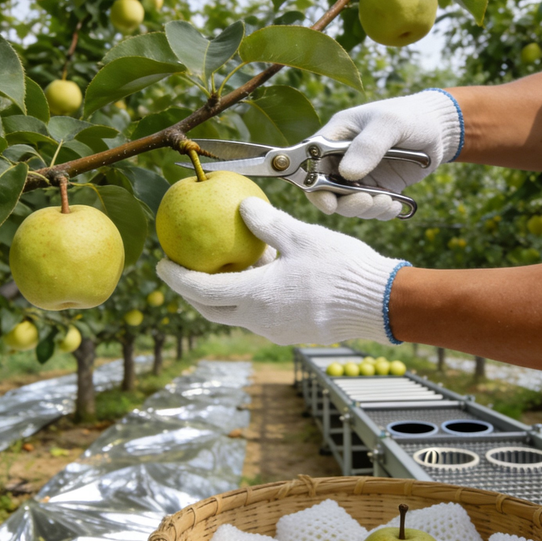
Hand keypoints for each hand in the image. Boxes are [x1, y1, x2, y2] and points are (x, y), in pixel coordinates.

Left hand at [156, 198, 409, 345]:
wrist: (380, 303)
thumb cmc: (342, 267)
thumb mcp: (302, 237)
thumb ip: (267, 224)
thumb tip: (239, 207)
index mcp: (256, 296)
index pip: (201, 289)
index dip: (176, 276)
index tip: (160, 263)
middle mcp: (260, 320)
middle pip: (211, 310)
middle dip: (190, 292)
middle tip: (179, 270)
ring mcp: (276, 330)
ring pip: (234, 315)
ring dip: (220, 295)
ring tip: (217, 269)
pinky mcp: (292, 332)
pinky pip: (258, 316)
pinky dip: (246, 298)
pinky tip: (257, 276)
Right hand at [307, 89, 462, 219]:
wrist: (440, 129)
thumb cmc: (410, 116)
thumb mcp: (389, 123)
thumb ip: (368, 146)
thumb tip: (348, 173)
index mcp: (335, 137)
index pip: (310, 164)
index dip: (312, 186)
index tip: (328, 203)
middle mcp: (341, 159)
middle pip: (325, 191)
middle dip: (344, 203)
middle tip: (366, 201)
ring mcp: (358, 176)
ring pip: (347, 204)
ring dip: (365, 209)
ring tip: (387, 202)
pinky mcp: (376, 189)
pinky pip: (370, 208)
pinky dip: (380, 212)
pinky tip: (395, 205)